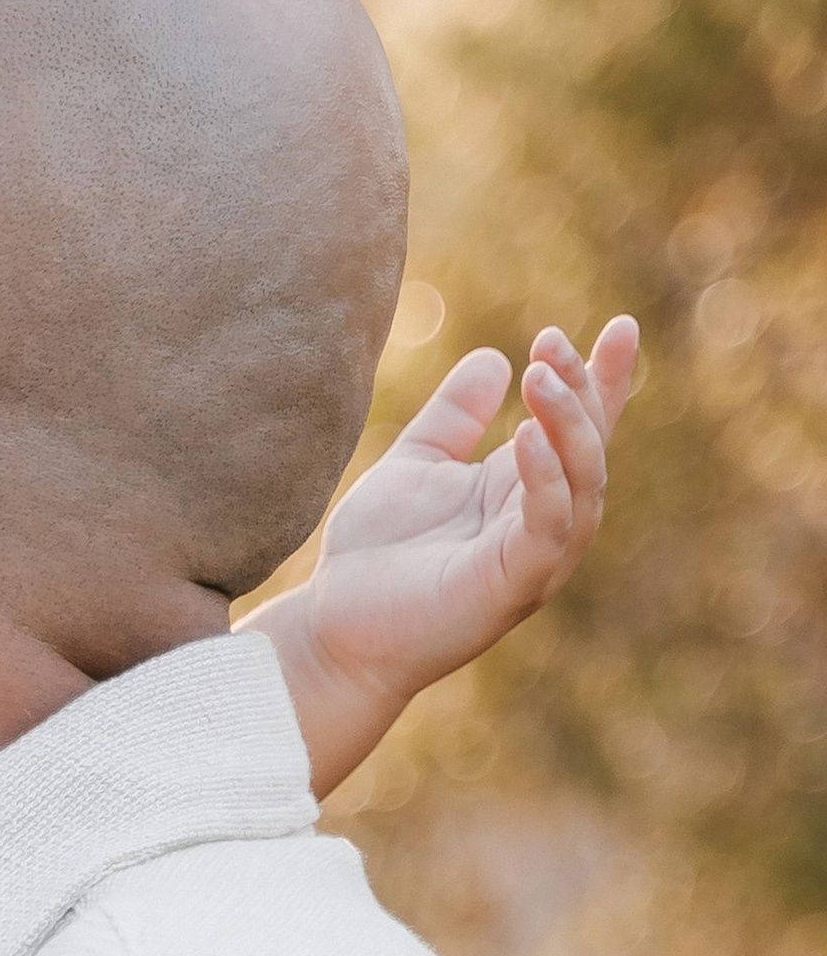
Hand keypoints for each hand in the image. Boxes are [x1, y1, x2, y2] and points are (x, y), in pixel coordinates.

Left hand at [254, 315, 636, 798]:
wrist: (334, 632)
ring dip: (569, 426)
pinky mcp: (512, 586)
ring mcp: (533, 558)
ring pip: (582, 485)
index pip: (582, 427)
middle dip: (584, 390)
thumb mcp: (416, 466)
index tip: (621, 324)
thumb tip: (494, 357)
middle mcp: (541, 523)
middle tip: (553, 342)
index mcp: (524, 491)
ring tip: (542, 374)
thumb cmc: (375, 557)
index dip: (605, 378)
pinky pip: (547, 528)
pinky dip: (544, 480)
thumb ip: (455, 416)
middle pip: (590, 448)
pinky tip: (523, 435)